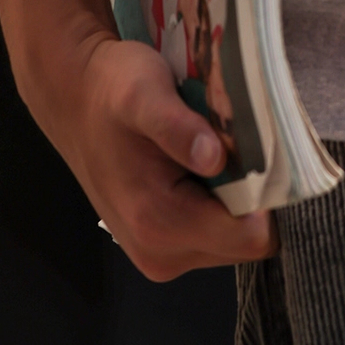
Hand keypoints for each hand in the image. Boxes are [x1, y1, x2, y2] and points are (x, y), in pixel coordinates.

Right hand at [35, 27, 278, 280]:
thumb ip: (177, 128)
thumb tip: (214, 158)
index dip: (269, 197)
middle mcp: (161, 254)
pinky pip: (215, 233)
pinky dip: (219, 201)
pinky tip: (202, 163)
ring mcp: (161, 254)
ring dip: (236, 198)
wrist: (75, 99)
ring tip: (216, 149)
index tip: (265, 154)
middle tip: (236, 145)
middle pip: (247, 242)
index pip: (252, 238)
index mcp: (159, 224)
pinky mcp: (162, 245)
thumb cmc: (112, 90)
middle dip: (253, 196)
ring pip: (234, 239)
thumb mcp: (144, 93)